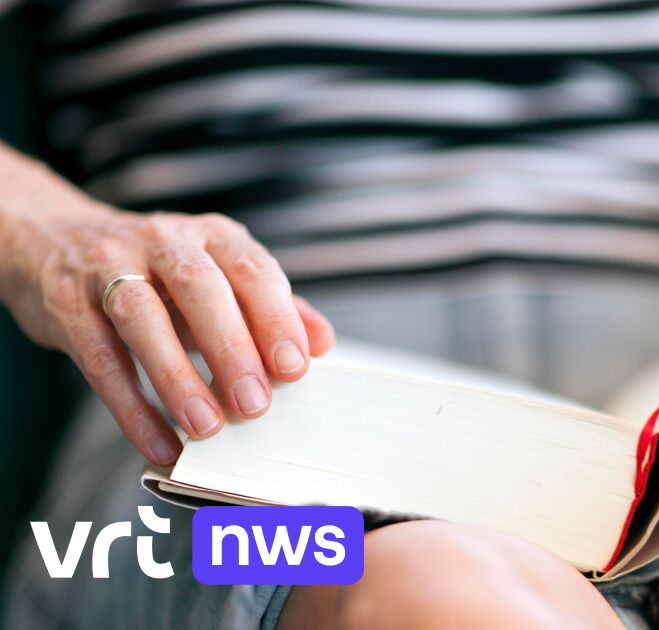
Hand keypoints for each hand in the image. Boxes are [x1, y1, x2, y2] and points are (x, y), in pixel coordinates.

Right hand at [0, 163, 334, 464]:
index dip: (276, 318)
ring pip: (141, 318)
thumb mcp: (219, 277)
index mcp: (213, 236)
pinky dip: (131, 407)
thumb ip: (272, 307)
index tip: (294, 368)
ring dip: (178, 377)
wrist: (53, 239)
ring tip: (207, 426)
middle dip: (231, 348)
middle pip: (200, 288)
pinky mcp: (66, 305)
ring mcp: (109, 268)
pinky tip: (160, 442)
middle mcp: (163, 242)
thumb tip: (322, 342)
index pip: (252, 269)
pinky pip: (99, 359)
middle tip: (255, 404)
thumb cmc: (157, 271)